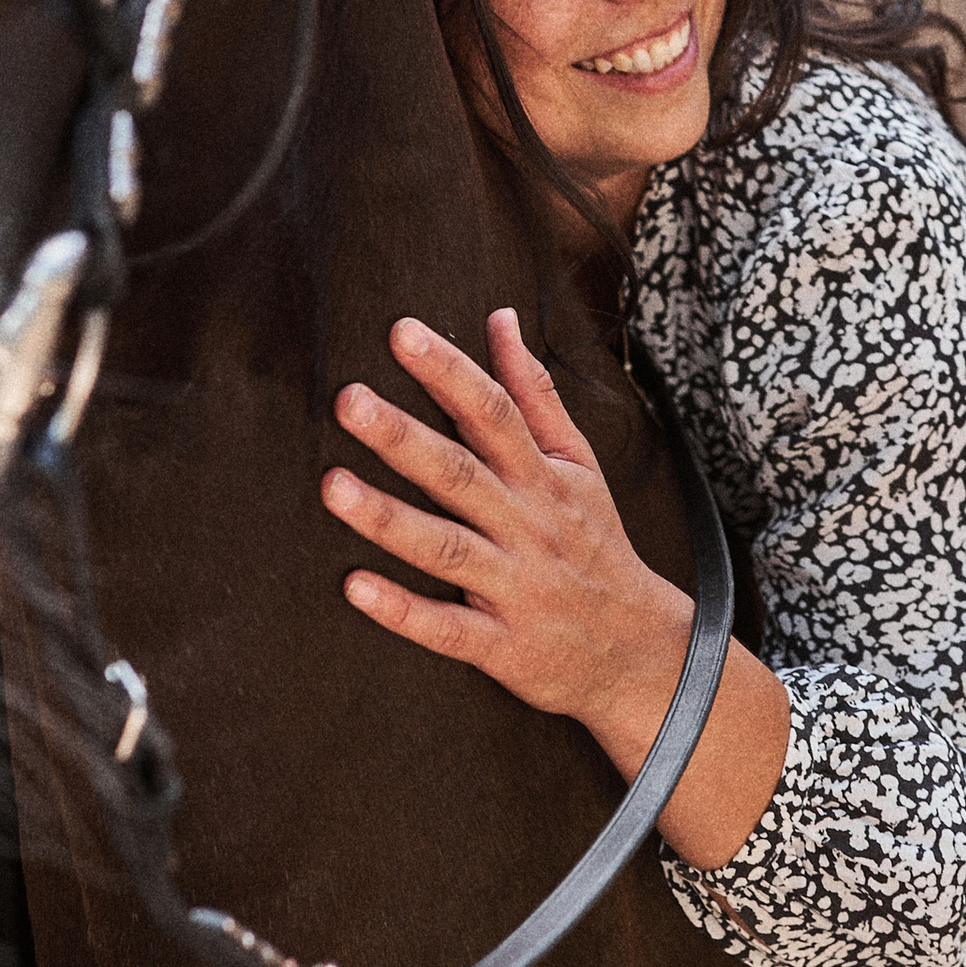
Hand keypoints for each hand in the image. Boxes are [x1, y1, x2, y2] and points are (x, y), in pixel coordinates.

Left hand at [325, 309, 689, 775]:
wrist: (636, 649)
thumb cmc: (594, 543)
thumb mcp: (578, 463)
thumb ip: (534, 393)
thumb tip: (500, 317)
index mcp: (542, 476)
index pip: (494, 412)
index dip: (449, 370)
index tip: (401, 332)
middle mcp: (527, 525)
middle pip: (460, 473)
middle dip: (403, 437)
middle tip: (347, 400)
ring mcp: (513, 586)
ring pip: (445, 547)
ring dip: (386, 518)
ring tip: (329, 485)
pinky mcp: (500, 644)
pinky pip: (446, 627)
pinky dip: (401, 610)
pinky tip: (353, 586)